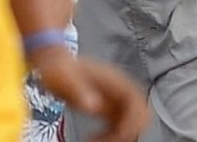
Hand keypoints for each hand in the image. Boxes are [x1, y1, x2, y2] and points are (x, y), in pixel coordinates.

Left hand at [33, 49, 149, 141]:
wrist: (54, 63)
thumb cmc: (59, 68)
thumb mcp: (65, 79)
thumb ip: (80, 91)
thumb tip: (94, 105)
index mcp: (114, 81)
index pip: (137, 102)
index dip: (132, 121)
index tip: (117, 134)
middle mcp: (120, 89)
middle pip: (142, 113)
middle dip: (129, 131)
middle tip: (107, 139)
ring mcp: (116, 98)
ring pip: (133, 121)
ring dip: (121, 135)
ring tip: (99, 139)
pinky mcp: (109, 106)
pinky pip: (121, 124)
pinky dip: (113, 135)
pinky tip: (96, 137)